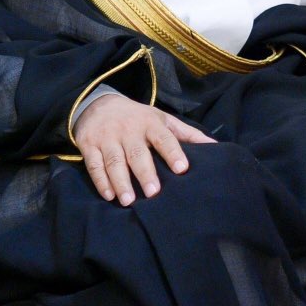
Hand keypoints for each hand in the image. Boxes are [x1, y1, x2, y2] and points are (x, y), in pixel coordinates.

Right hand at [74, 94, 214, 205]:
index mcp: (151, 123)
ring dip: (121, 182)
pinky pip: (94, 165)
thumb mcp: (163, 120)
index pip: (164, 138)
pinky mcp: (89, 146)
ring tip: (129, 201)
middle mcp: (129, 130)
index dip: (173, 152)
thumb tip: (216, 146)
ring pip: (114, 161)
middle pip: (137, 153)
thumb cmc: (138, 117)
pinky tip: (109, 196)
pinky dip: (101, 181)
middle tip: (154, 192)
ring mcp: (108, 138)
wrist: (98, 104)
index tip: (183, 169)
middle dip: (145, 172)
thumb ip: (187, 134)